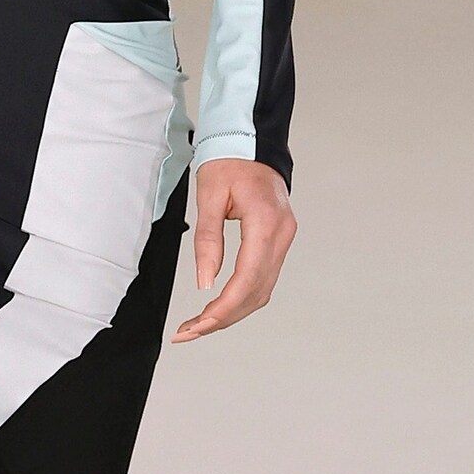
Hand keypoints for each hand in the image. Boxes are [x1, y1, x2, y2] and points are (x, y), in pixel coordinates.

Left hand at [173, 158, 295, 341]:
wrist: (250, 141)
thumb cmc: (229, 162)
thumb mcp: (208, 197)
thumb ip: (207, 242)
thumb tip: (205, 282)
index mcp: (265, 223)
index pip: (246, 280)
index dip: (222, 309)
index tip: (197, 325)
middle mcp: (281, 235)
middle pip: (256, 293)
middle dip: (223, 318)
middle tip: (189, 332)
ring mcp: (284, 238)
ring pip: (262, 291)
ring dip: (232, 312)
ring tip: (199, 325)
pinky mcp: (279, 240)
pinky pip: (263, 278)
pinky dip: (241, 297)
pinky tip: (220, 306)